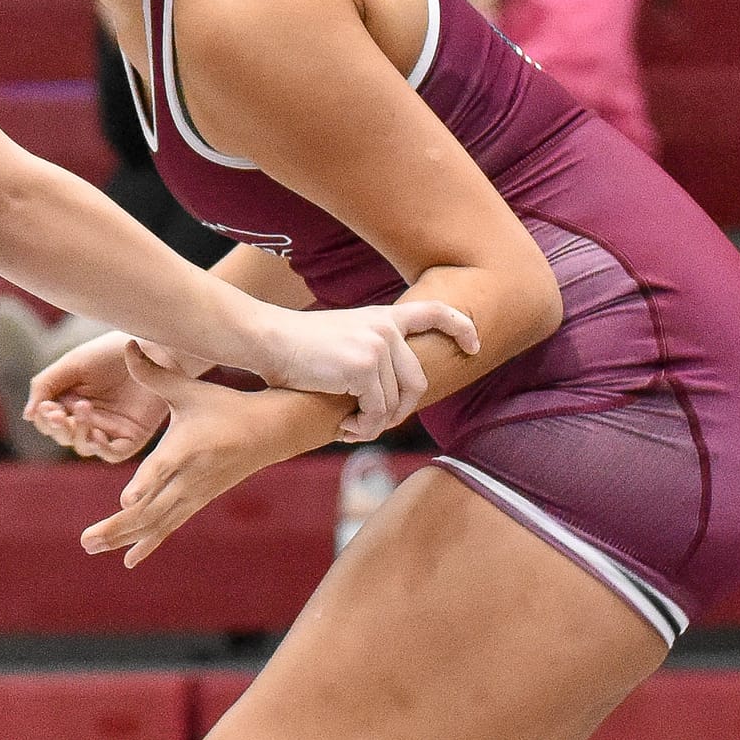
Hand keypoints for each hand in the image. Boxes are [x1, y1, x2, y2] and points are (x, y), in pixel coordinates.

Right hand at [25, 329, 170, 461]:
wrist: (152, 349)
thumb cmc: (110, 351)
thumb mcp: (72, 364)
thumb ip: (45, 386)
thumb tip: (27, 416)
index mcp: (69, 398)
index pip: (48, 419)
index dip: (44, 417)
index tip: (47, 408)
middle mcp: (87, 417)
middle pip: (62, 435)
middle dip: (58, 427)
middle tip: (59, 415)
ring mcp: (108, 429)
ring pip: (83, 446)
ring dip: (78, 434)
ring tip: (83, 413)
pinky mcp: (130, 438)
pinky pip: (112, 454)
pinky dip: (102, 448)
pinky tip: (98, 434)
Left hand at [80, 342, 279, 567]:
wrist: (268, 432)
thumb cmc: (223, 405)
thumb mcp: (188, 387)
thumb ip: (153, 373)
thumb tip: (124, 345)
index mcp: (186, 447)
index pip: (162, 468)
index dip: (144, 484)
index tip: (125, 501)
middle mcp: (189, 477)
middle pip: (151, 508)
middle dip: (118, 526)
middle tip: (86, 541)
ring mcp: (194, 494)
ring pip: (156, 523)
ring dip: (123, 537)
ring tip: (90, 547)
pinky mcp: (196, 502)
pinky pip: (168, 527)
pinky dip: (148, 544)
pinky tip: (126, 561)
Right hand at [252, 301, 479, 442]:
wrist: (266, 338)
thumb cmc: (294, 347)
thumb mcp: (341, 338)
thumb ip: (371, 353)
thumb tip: (394, 398)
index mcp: (382, 317)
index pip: (434, 312)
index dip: (460, 327)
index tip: (473, 346)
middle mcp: (385, 328)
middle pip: (417, 382)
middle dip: (402, 411)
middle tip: (375, 425)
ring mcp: (377, 346)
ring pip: (395, 403)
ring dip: (375, 424)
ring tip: (351, 428)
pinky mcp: (364, 368)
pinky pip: (377, 412)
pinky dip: (364, 428)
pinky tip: (344, 427)